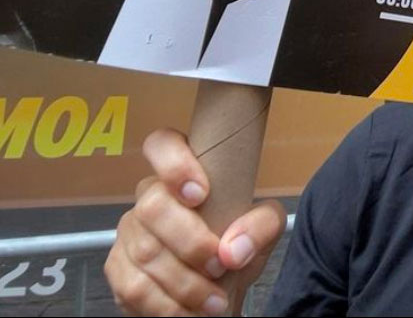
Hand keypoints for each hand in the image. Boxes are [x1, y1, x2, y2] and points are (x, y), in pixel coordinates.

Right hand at [105, 128, 285, 316]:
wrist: (219, 288)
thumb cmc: (237, 246)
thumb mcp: (263, 229)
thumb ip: (261, 226)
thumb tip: (234, 249)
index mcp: (183, 173)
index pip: (161, 144)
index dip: (173, 163)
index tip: (200, 193)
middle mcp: (149, 197)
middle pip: (153, 207)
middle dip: (192, 242)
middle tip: (222, 265)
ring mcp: (129, 233)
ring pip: (146, 253)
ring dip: (186, 284)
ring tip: (216, 302)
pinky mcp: (117, 269)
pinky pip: (134, 288)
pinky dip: (167, 306)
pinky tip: (190, 313)